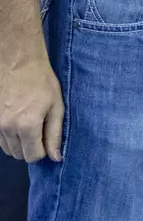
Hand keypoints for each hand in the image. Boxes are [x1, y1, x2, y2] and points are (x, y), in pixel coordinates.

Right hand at [0, 49, 62, 163]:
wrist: (18, 62)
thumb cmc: (41, 81)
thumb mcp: (56, 106)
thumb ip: (55, 134)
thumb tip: (55, 157)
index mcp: (27, 126)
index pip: (33, 156)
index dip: (43, 150)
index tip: (47, 138)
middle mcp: (7, 128)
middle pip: (19, 155)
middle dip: (31, 148)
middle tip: (39, 130)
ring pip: (7, 149)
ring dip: (19, 143)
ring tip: (29, 124)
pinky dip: (8, 136)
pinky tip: (18, 122)